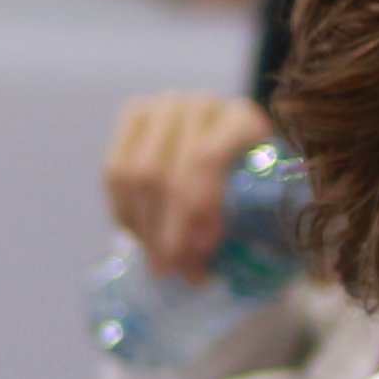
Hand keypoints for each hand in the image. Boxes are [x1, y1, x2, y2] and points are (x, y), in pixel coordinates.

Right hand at [104, 95, 280, 282]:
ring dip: (142, 227)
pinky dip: (124, 212)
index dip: (192, 209)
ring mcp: (164, 107)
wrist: (242, 160)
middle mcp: (201, 106)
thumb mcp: (265, 210)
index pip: (204, 160)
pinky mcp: (135, 117)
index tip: (196, 253)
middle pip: (162, 172)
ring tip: (159, 263)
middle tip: (172, 271)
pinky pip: (114, 171)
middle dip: (162, 230)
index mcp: (243, 120)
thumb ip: (239, 230)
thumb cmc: (261, 193)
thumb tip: (195, 273)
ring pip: (133, 173)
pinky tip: (141, 237)